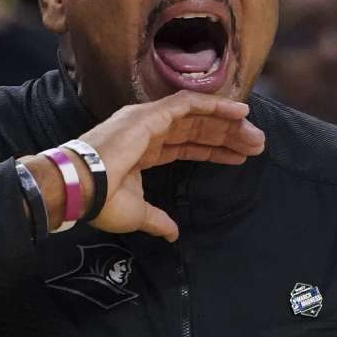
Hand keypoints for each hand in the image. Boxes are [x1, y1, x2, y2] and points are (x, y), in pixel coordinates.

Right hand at [21, 91, 264, 241]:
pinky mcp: (150, 115)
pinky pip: (188, 103)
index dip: (213, 151)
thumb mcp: (136, 213)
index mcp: (142, 150)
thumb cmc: (100, 201)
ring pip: (196, 115)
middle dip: (226, 136)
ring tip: (255, 133)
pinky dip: (215, 104)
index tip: (239, 157)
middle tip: (256, 144)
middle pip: (195, 129)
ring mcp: (148, 120)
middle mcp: (146, 130)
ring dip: (227, 122)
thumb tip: (172, 233)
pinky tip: (240, 111)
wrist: (79, 188)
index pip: (185, 146)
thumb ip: (157, 219)